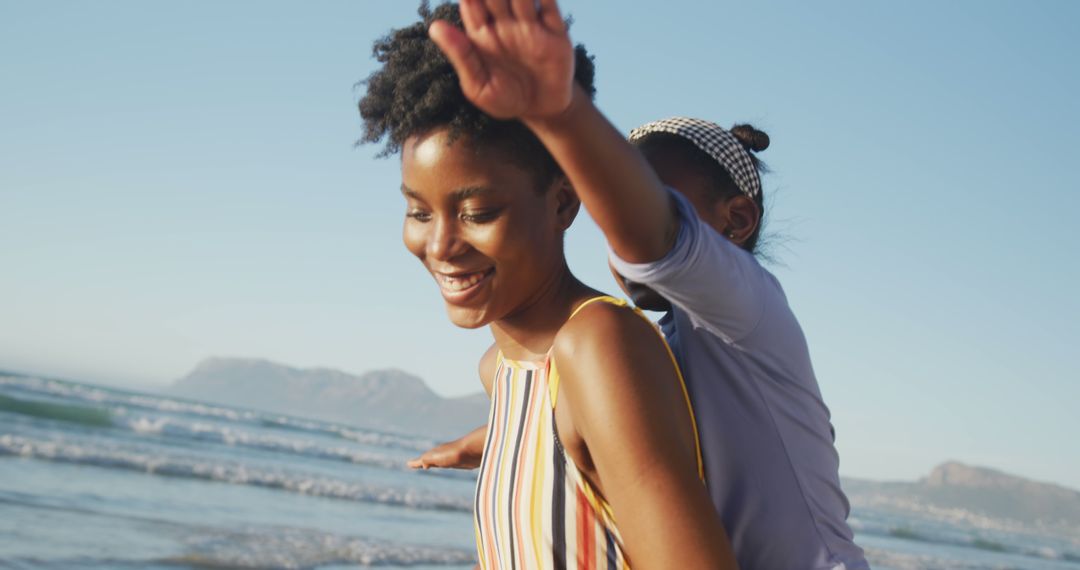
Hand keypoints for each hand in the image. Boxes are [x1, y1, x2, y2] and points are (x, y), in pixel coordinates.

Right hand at [407, 434, 482, 469]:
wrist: (473, 449)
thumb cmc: (454, 454)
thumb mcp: (437, 458)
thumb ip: (428, 460)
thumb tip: (424, 465)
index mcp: (435, 454)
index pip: (423, 459)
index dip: (417, 463)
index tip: (409, 464)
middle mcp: (442, 454)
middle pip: (430, 458)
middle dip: (423, 462)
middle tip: (417, 464)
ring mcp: (451, 456)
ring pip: (440, 460)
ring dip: (434, 463)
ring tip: (430, 465)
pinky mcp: (462, 460)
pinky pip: (450, 462)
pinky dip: (445, 464)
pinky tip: (450, 464)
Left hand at [428, 0, 574, 120]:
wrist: (542, 111)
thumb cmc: (505, 99)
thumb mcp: (478, 86)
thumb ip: (460, 56)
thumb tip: (434, 27)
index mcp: (481, 34)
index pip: (472, 4)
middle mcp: (505, 24)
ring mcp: (531, 26)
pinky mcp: (556, 33)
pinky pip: (550, 8)